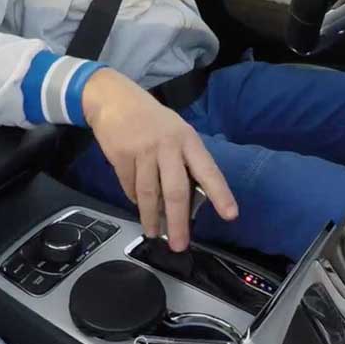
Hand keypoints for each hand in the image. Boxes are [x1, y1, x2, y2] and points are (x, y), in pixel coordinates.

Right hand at [83, 68, 236, 250]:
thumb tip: (189, 199)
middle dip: (178, 221)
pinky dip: (134, 199)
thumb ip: (184, 161)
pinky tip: (137, 206)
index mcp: (188, 140)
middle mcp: (168, 145)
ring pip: (148, 194)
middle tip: (179, 244)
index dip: (220, 194)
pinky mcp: (121, 156)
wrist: (114, 99)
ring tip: (154, 234)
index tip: (230, 215)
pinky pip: (129, 187)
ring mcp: (143, 151)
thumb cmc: (152, 120)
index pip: (208, 170)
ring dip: (151, 217)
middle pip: (175, 190)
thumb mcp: (176, 132)